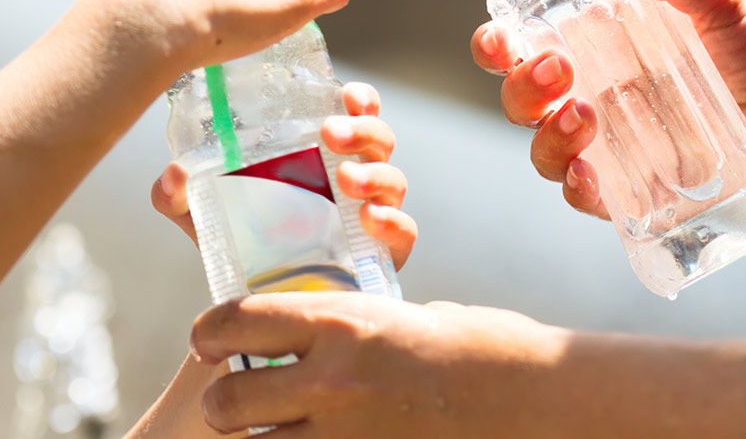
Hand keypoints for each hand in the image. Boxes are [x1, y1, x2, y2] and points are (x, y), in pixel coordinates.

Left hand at [152, 82, 416, 268]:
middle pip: (380, 140)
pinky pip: (402, 234)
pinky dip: (392, 222)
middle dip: (364, 130)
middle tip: (331, 134)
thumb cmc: (242, 245)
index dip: (360, 99)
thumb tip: (173, 177)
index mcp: (325, 154)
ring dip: (374, 174)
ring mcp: (373, 216)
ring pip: (394, 182)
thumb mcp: (203, 214)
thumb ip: (177, 193)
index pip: (356, 113)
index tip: (346, 96)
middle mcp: (356, 178)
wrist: (260, 311)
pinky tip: (370, 219)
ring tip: (346, 181)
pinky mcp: (382, 257)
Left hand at [188, 293, 564, 437]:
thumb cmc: (481, 348)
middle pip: (227, 403)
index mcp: (342, 321)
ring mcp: (346, 437)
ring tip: (270, 434)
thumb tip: (316, 343)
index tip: (208, 340)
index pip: (237, 322)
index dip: (210, 332)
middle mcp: (332, 381)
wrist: (537, 398)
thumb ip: (353, 331)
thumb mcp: (406, 319)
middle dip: (221, 406)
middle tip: (231, 403)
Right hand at [471, 0, 745, 217]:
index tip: (498, 40)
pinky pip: (588, 197)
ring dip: (550, 138)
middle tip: (559, 70)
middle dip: (523, 88)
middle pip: (522, 102)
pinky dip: (580, 189)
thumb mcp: (722, 4)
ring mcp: (607, 146)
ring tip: (584, 117)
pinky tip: (591, 176)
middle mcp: (586, 96)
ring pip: (545, 151)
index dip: (495, 46)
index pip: (520, 46)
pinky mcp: (634, 189)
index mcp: (590, 47)